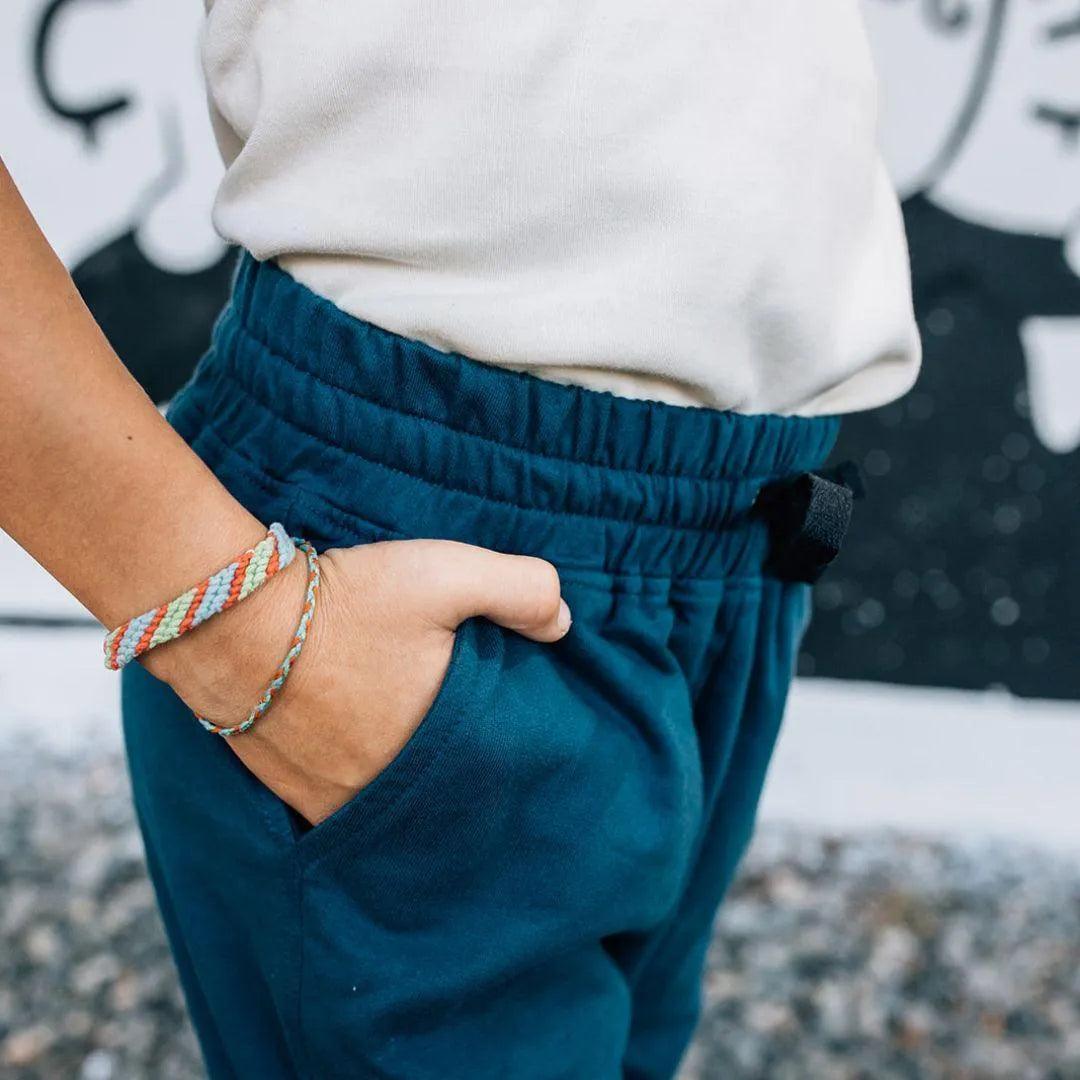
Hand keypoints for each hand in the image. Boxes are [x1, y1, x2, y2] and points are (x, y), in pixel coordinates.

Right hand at [144, 540, 570, 824]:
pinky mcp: (291, 795)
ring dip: (407, 775)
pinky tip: (357, 750)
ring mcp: (336, 801)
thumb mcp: (446, 575)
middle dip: (457, 764)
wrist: (231, 622)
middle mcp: (391, 790)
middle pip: (442, 788)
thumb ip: (519, 590)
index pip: (496, 770)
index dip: (506, 747)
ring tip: (408, 739)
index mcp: (439, 748)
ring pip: (392, 798)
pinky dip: (358, 780)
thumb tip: (563, 624)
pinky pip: (341, 801)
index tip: (507, 726)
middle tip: (455, 729)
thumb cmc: (345, 600)